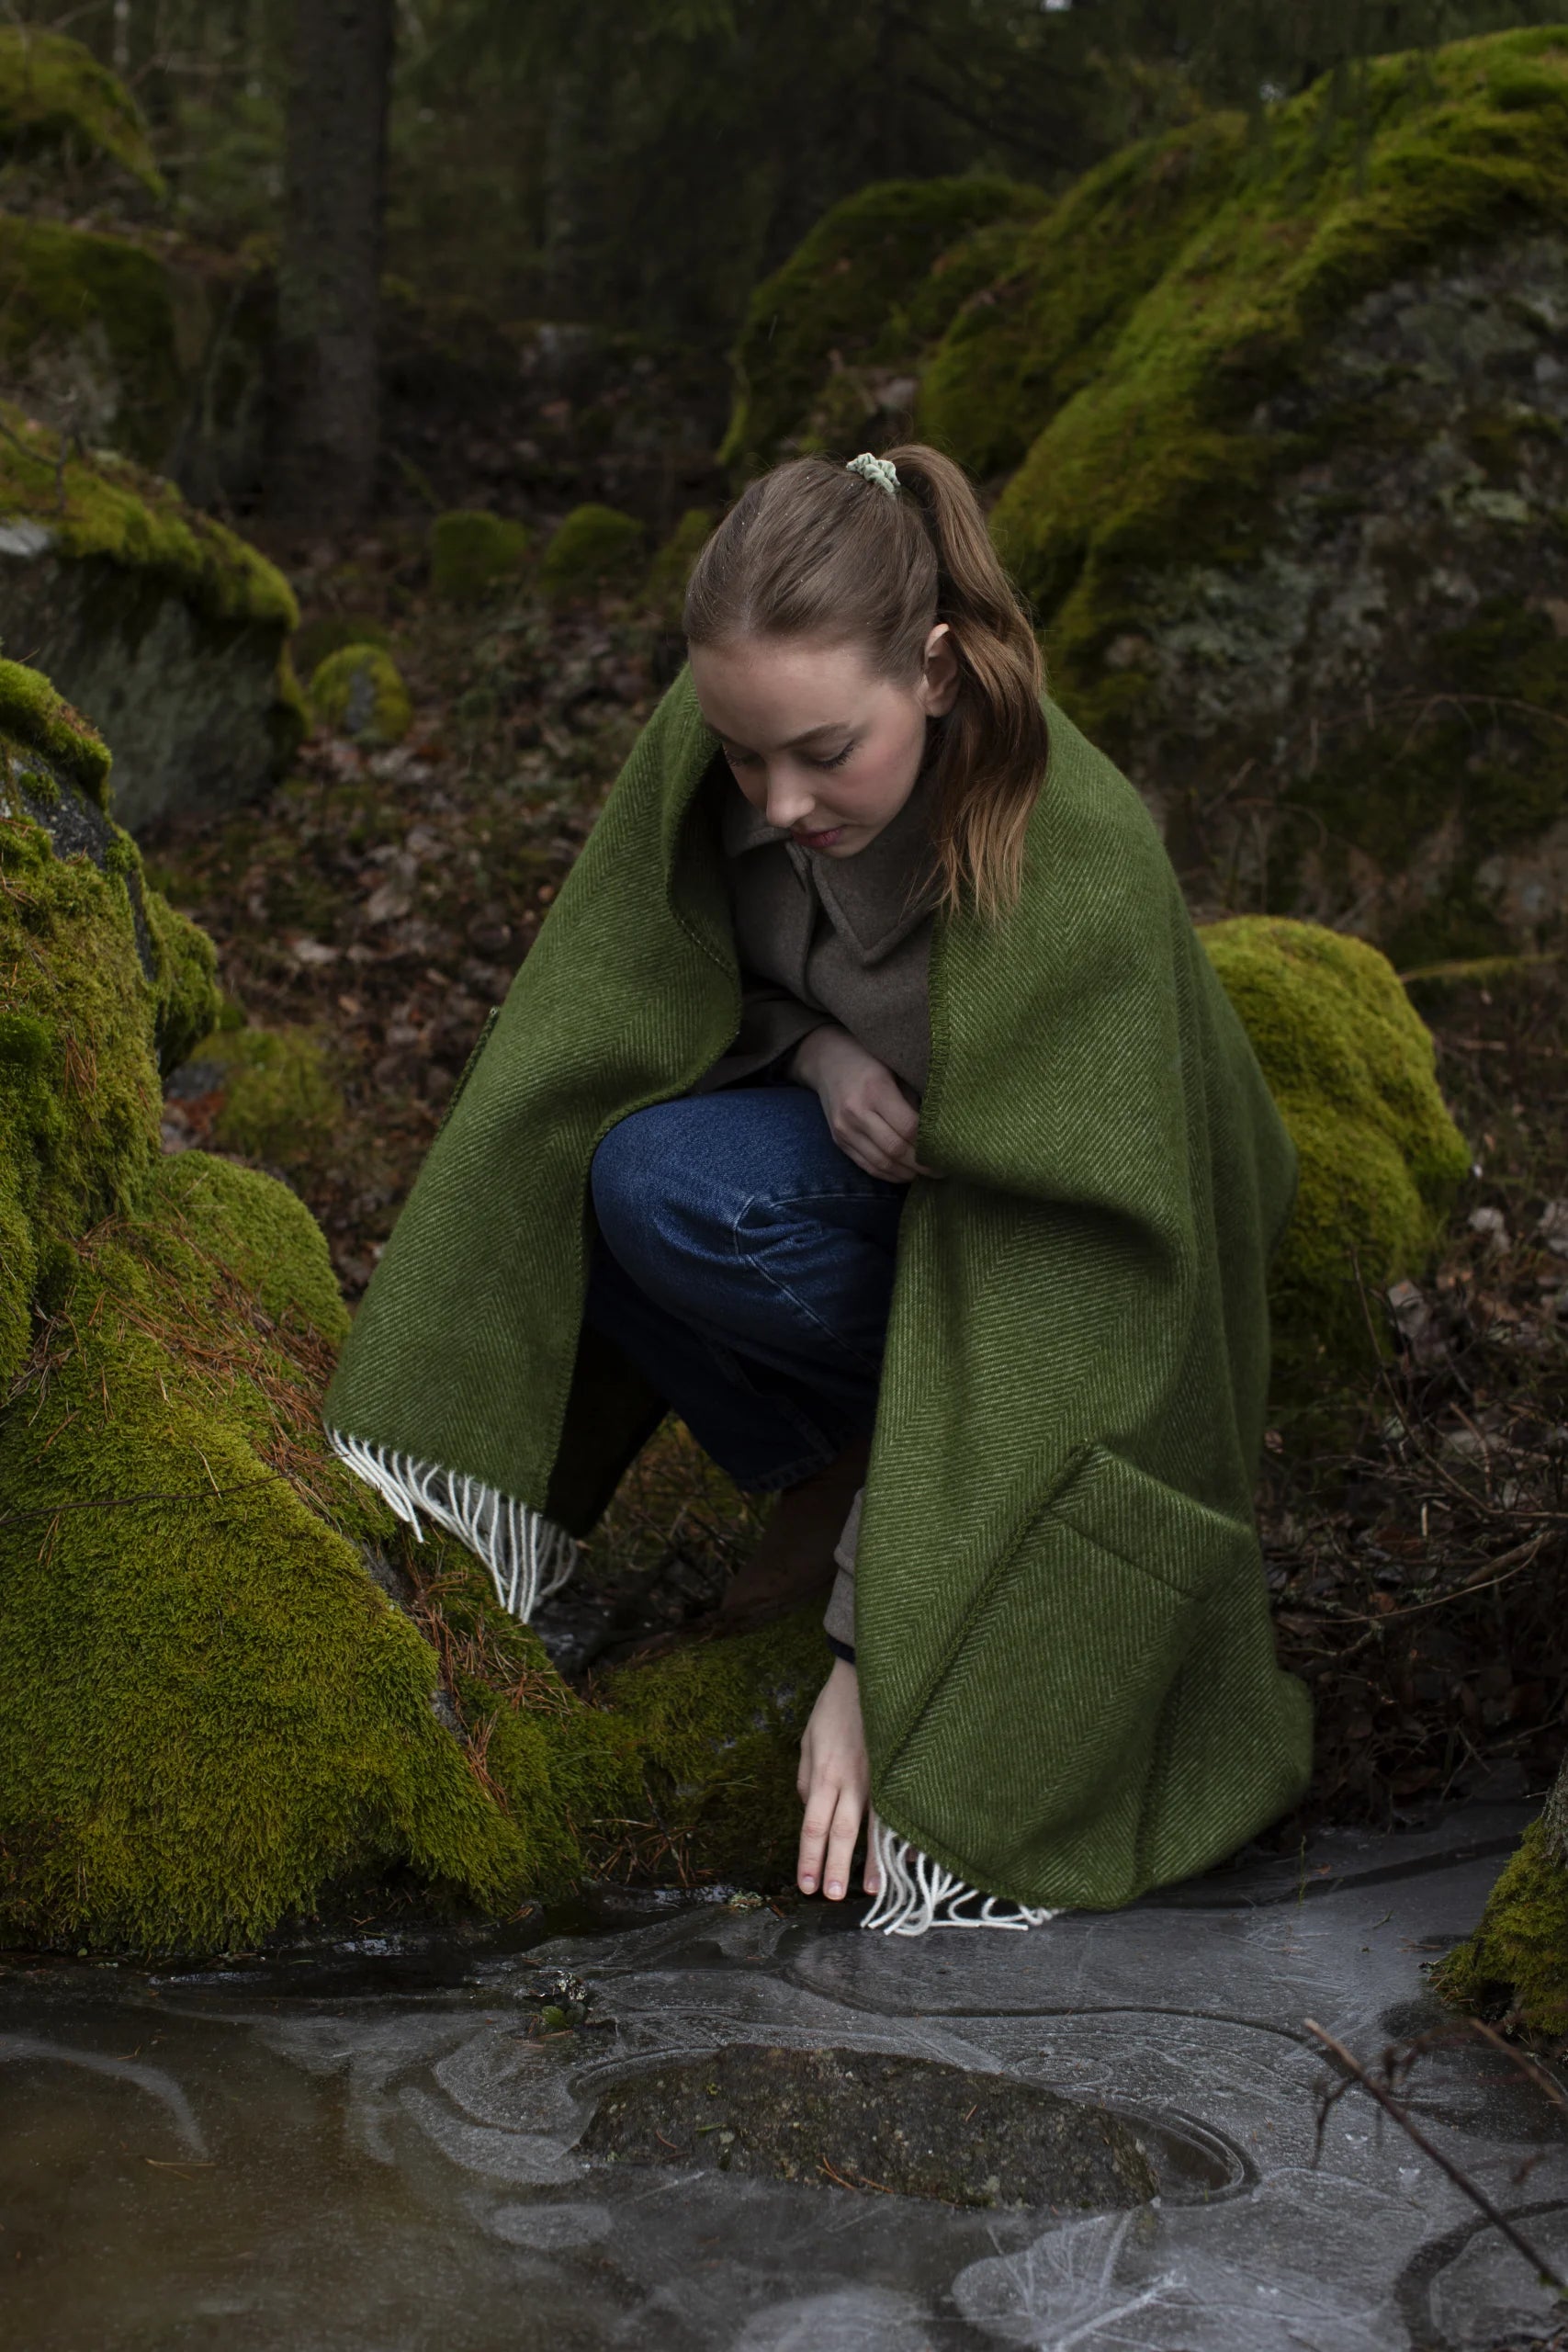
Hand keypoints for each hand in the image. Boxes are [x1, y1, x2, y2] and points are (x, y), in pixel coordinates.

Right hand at [789, 1025, 941, 1183]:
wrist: (827, 1059)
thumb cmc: (870, 1059)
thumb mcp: (895, 1068)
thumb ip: (914, 1098)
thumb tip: (940, 1130)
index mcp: (875, 1089)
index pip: (908, 1127)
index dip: (929, 1144)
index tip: (948, 1152)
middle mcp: (856, 1112)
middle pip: (895, 1149)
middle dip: (922, 1165)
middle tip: (943, 1170)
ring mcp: (844, 1129)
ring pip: (881, 1163)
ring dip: (907, 1174)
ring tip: (927, 1174)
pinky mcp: (838, 1141)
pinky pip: (867, 1166)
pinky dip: (889, 1174)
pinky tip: (906, 1173)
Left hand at [796, 1658, 881, 1900]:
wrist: (865, 1674)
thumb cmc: (834, 1709)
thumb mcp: (808, 1741)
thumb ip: (807, 1779)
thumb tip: (811, 1810)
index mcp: (823, 1775)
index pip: (812, 1826)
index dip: (809, 1858)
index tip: (806, 1885)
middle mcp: (850, 1780)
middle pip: (841, 1833)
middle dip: (836, 1867)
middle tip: (833, 1898)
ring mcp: (878, 1775)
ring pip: (874, 1827)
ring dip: (873, 1862)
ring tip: (873, 1890)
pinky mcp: (897, 1769)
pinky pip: (899, 1808)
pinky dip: (903, 1833)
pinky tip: (907, 1856)